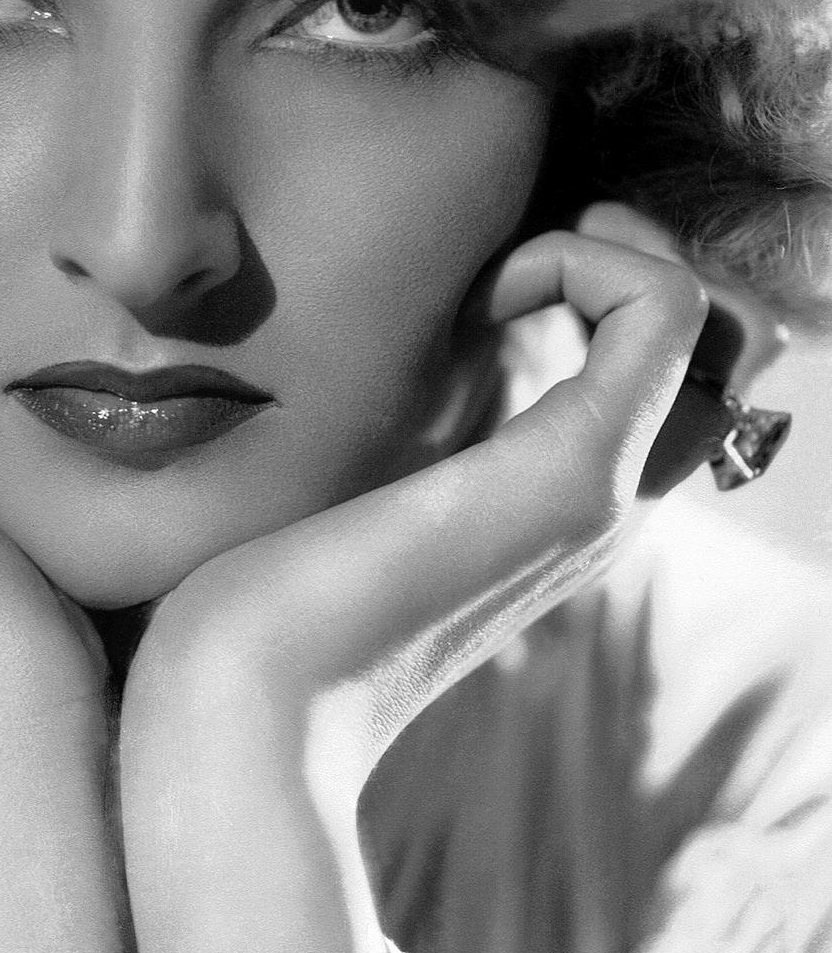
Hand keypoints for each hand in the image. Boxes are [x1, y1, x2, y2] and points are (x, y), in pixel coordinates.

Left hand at [117, 205, 711, 952]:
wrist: (240, 702)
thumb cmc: (251, 585)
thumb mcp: (332, 473)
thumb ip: (378, 420)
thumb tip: (374, 336)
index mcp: (550, 493)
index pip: (663, 368)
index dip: (603, 281)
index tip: (490, 271)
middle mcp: (602, 492)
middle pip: (712, 346)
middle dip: (629, 257)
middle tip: (521, 255)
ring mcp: (598, 486)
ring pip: (711, 321)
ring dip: (615, 251)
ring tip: (510, 269)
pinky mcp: (569, 473)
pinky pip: (665, 312)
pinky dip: (595, 259)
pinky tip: (494, 288)